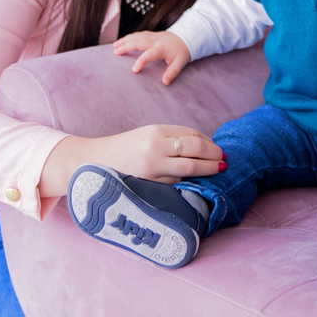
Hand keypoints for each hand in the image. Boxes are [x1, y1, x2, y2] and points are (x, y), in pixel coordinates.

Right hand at [39, 125, 225, 194]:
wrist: (91, 164)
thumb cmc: (122, 150)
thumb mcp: (145, 136)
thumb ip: (169, 139)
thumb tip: (201, 146)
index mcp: (155, 131)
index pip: (191, 134)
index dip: (208, 142)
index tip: (218, 149)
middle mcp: (154, 147)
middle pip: (194, 150)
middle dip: (213, 155)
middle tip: (225, 160)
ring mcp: (151, 168)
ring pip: (188, 169)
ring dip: (207, 170)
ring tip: (218, 171)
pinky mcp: (147, 185)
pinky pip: (175, 184)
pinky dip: (189, 183)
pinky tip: (198, 184)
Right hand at [114, 31, 191, 84]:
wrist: (187, 37)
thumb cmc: (182, 51)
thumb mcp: (180, 63)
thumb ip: (172, 72)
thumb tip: (165, 82)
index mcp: (162, 48)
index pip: (149, 55)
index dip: (141, 62)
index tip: (134, 70)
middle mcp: (155, 41)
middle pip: (138, 42)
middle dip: (126, 46)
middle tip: (116, 52)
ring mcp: (153, 36)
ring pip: (136, 36)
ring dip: (125, 40)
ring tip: (115, 46)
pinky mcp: (151, 34)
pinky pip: (138, 34)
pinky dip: (129, 37)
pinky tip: (122, 41)